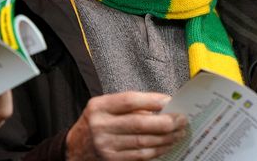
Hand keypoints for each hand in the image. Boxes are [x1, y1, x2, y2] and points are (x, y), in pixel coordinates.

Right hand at [66, 92, 187, 160]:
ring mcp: (106, 146)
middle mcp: (101, 126)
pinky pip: (140, 156)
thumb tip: (162, 107)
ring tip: (179, 132)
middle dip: (164, 122)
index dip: (151, 100)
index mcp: (99, 107)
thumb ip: (128, 106)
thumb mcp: (104, 108)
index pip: (128, 101)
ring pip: (143, 142)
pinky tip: (167, 145)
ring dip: (165, 138)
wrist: (75, 149)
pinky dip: (157, 150)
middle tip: (181, 119)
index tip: (169, 100)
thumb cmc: (96, 123)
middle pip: (139, 123)